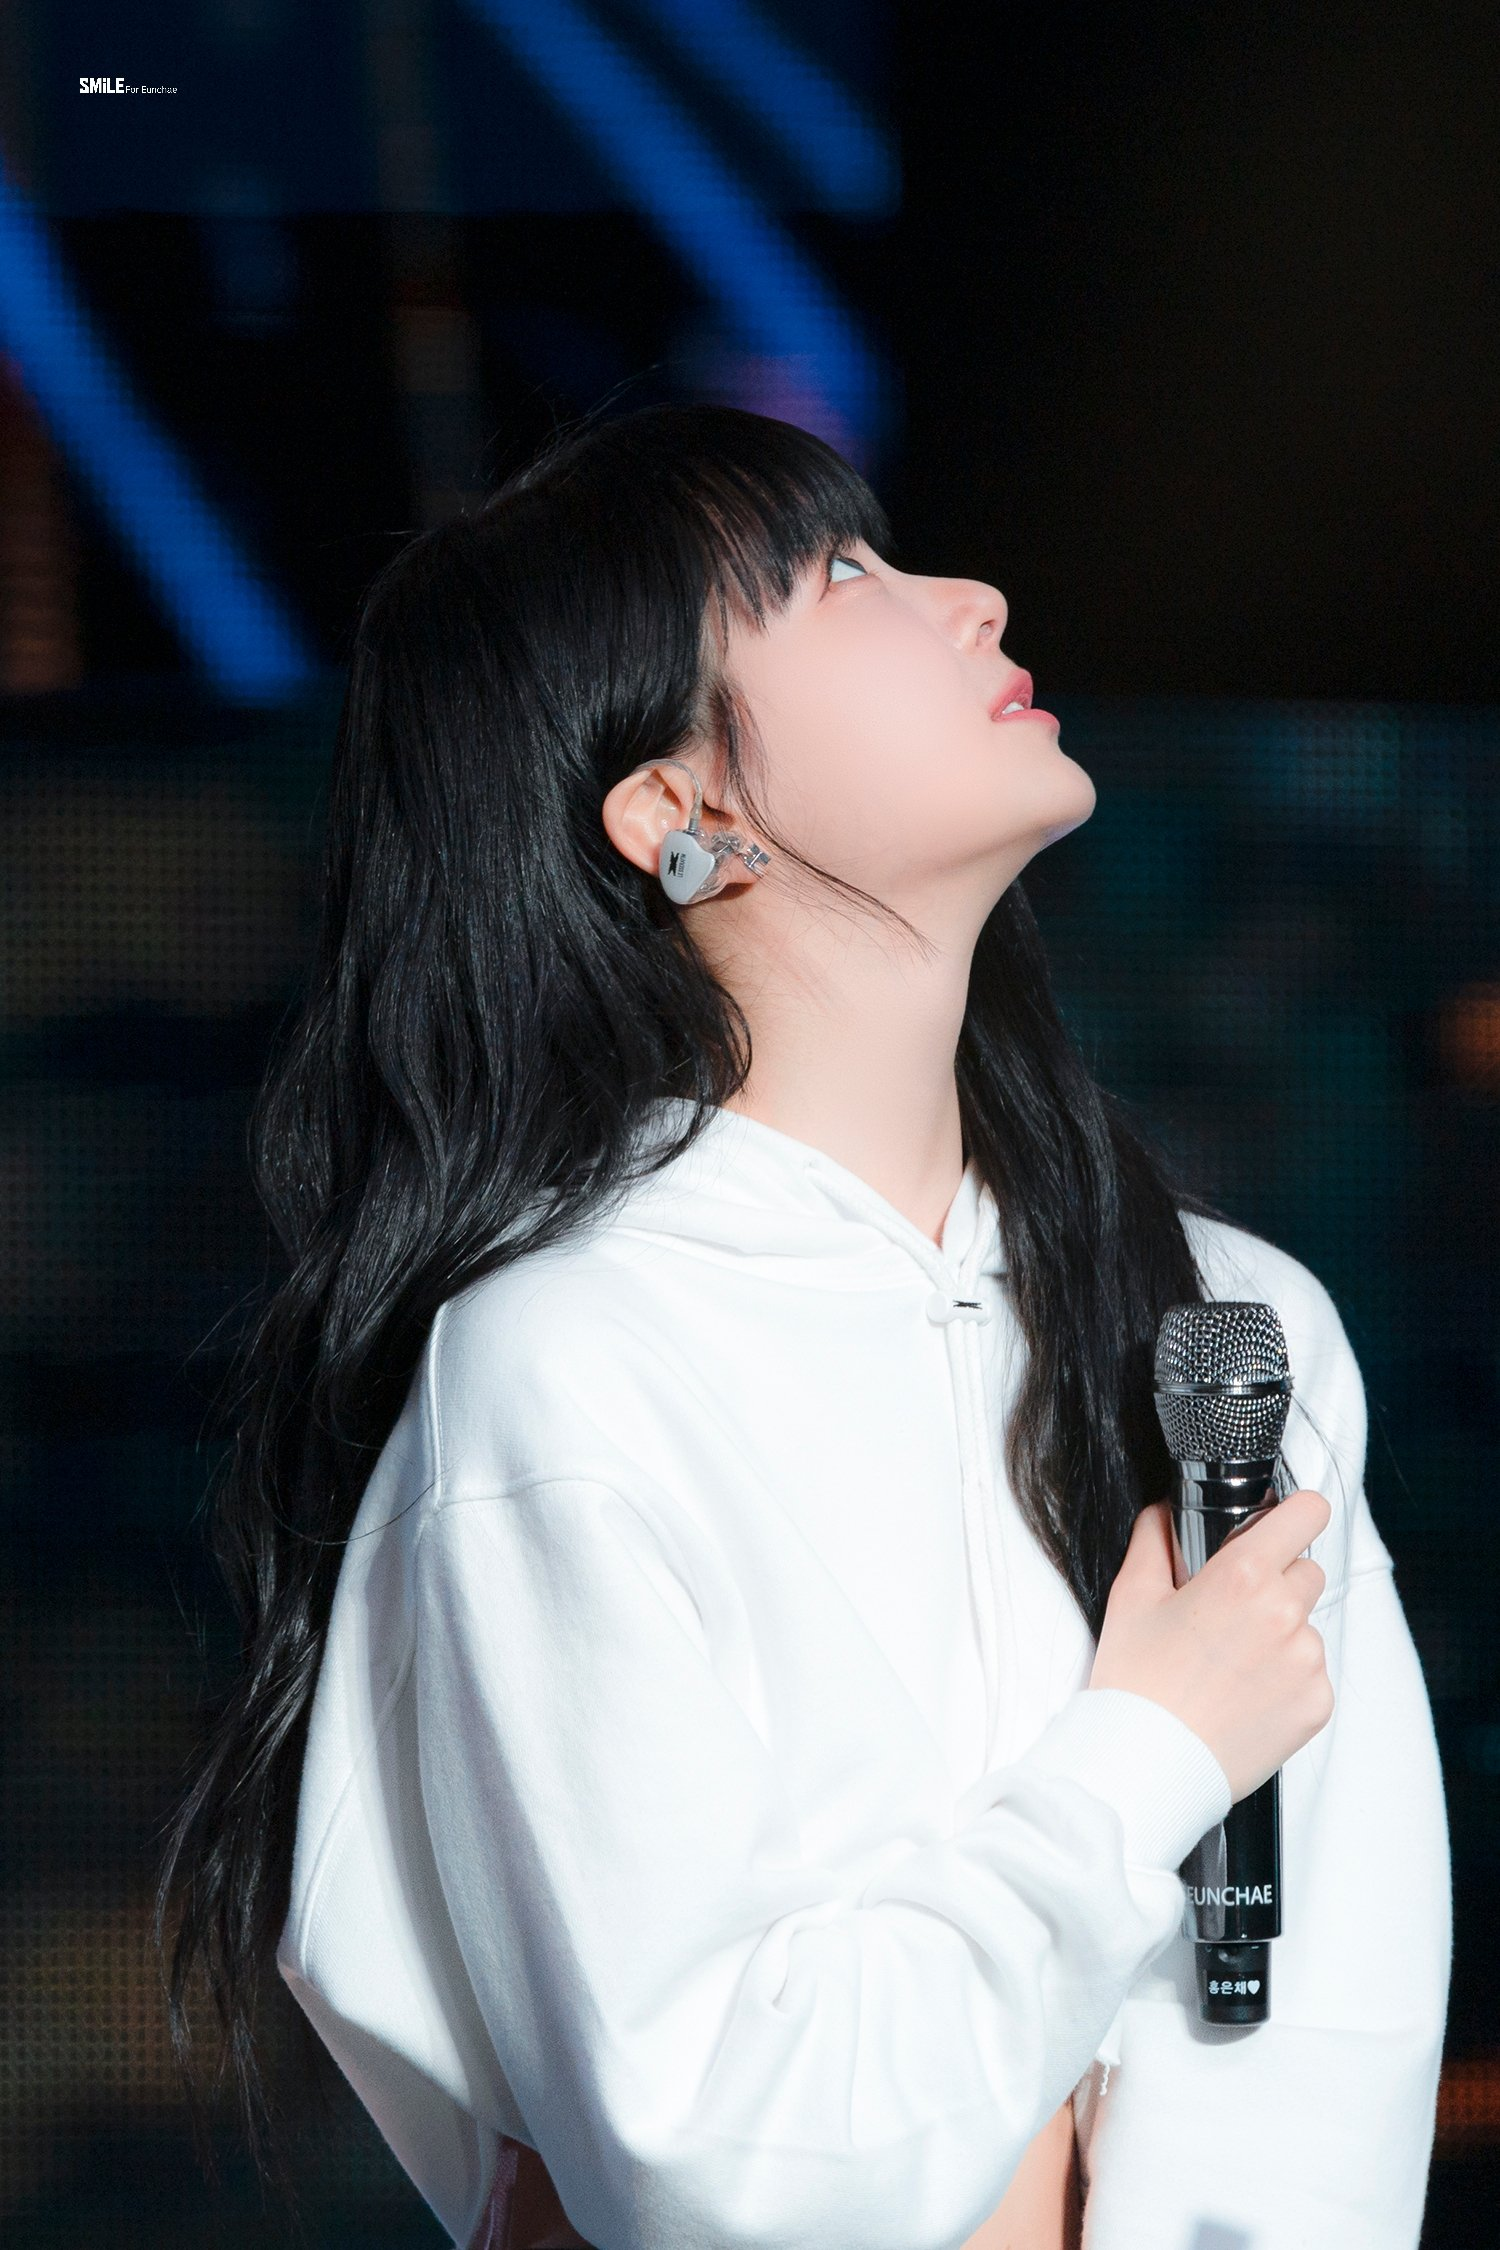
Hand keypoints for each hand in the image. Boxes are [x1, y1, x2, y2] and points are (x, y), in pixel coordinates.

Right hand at [1087, 1491, 1333, 1801]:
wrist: (1149, 1763)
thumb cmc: (1137, 1684)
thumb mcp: (1132, 1596)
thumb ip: (1153, 1539)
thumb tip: (1164, 1513)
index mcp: (1242, 1576)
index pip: (1307, 1514)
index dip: (1295, 1514)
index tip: (1283, 1524)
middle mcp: (1284, 1613)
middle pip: (1307, 1570)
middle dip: (1276, 1581)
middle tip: (1232, 1611)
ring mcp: (1307, 1661)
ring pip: (1307, 1625)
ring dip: (1281, 1633)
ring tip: (1231, 1663)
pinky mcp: (1317, 1704)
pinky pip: (1312, 1673)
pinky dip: (1287, 1679)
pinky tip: (1245, 1693)